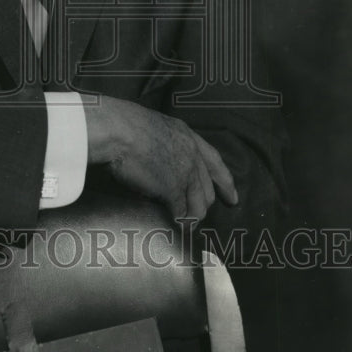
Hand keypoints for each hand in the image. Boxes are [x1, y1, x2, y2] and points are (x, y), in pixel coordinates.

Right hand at [85, 95, 237, 221]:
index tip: (232, 197)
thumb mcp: (154, 127)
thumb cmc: (126, 123)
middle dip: (205, 204)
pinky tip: (177, 227)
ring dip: (193, 217)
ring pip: (198, 203)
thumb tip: (157, 159)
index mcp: (187, 136)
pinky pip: (181, 211)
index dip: (225, 181)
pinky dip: (180, 221)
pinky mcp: (172, 189)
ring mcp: (185, 173)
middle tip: (198, 215)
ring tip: (188, 227)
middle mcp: (191, 155)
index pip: (215, 161)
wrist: (119, 129)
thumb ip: (163, 143)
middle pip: (207, 188)